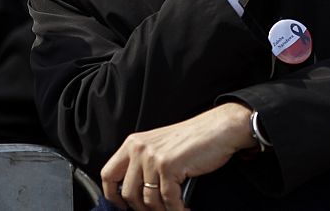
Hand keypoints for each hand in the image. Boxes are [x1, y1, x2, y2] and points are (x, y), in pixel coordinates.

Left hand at [101, 103, 254, 210]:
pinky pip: (167, 200)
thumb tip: (134, 193)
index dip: (113, 196)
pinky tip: (185, 208)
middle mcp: (139, 149)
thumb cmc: (194, 137)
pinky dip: (177, 209)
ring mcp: (153, 158)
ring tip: (175, 210)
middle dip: (142, 208)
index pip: (108, 174)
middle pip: (128, 193)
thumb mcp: (161, 145)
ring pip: (148, 200)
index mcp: (133, 143)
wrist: (221, 127)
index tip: (122, 206)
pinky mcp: (169, 166)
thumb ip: (143, 163)